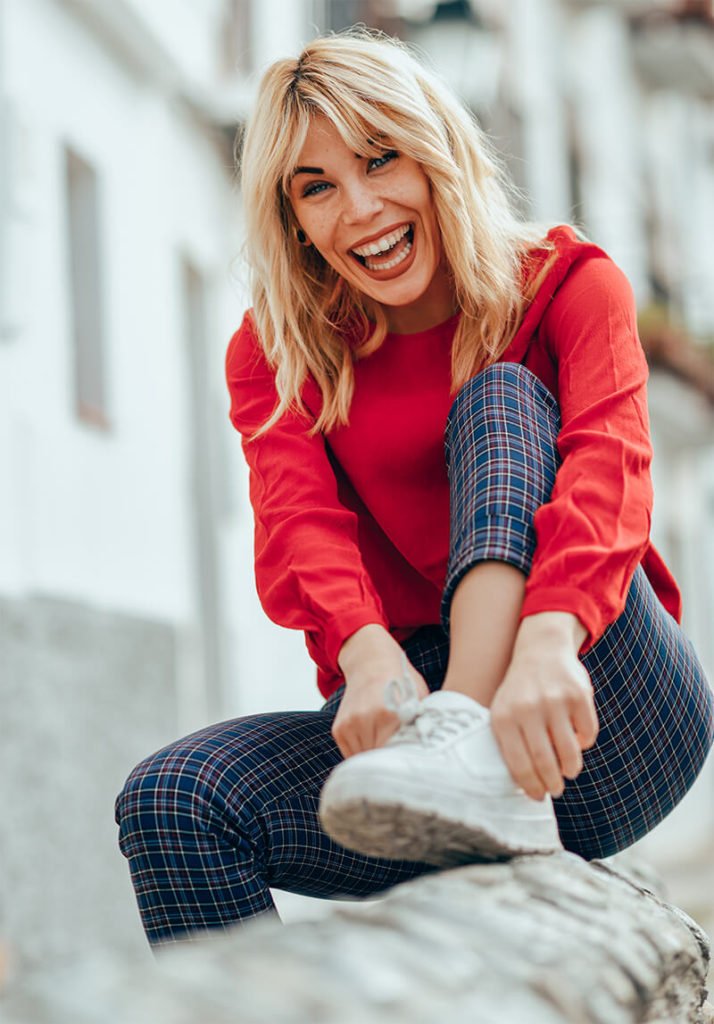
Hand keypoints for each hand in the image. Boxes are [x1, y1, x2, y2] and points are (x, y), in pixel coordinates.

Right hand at [333, 626, 428, 757]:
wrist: (372, 662)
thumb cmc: (401, 681)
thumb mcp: (419, 699)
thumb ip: (423, 726)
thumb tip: (432, 754)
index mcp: (389, 714)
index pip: (396, 757)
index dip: (406, 764)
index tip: (415, 765)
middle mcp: (365, 719)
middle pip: (379, 761)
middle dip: (392, 765)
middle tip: (405, 764)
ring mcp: (349, 724)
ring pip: (364, 761)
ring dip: (376, 761)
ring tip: (390, 751)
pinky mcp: (339, 729)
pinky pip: (352, 754)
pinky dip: (364, 754)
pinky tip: (376, 741)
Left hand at [489, 614, 598, 800]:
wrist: (541, 649)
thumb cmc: (520, 691)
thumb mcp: (504, 711)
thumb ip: (510, 744)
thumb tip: (527, 788)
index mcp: (504, 717)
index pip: (519, 764)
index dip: (531, 787)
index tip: (539, 796)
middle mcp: (528, 709)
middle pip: (545, 762)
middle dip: (553, 784)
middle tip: (557, 790)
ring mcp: (555, 701)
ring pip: (569, 752)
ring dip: (570, 768)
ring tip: (568, 770)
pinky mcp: (579, 695)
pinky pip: (587, 733)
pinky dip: (584, 743)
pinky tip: (577, 740)